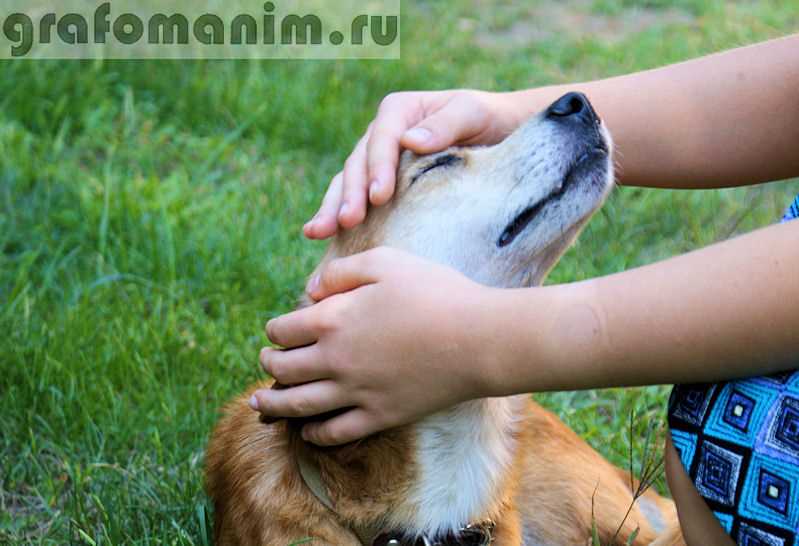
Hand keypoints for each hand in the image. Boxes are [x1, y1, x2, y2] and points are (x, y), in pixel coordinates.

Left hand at [249, 247, 498, 445]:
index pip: (283, 330)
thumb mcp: (386, 262)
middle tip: (266, 360)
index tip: (277, 331)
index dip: (274, 330)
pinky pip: (335, 433)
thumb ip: (341, 272)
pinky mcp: (380, 416)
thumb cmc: (435, 293)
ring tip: (259, 405)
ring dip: (273, 404)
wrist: (478, 339)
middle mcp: (335, 359)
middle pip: (283, 368)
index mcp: (332, 319)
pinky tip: (308, 431)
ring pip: (298, 405)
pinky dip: (314, 434)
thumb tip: (311, 289)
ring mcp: (356, 392)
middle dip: (268, 363)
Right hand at [303, 90, 517, 239]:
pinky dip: (337, 214)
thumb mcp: (473, 114)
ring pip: (347, 182)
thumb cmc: (489, 119)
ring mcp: (377, 160)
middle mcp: (381, 134)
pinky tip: (322, 236)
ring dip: (332, 206)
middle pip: (358, 163)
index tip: (379, 196)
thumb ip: (445, 124)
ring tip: (318, 232)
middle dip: (349, 193)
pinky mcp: (380, 183)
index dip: (378, 167)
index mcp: (399, 111)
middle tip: (347, 221)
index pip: (381, 139)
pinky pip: (354, 197)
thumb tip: (409, 140)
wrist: (499, 133)